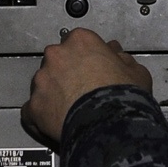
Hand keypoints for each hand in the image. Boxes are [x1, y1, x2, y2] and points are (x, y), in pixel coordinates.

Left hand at [20, 29, 152, 146]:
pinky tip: (53, 122)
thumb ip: (123, 60)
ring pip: (42, 83)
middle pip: (56, 60)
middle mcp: (57, 56)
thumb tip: (119, 57)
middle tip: (82, 88)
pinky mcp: (33, 106)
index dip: (86, 56)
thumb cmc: (123, 97)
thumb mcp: (135, 72)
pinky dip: (40, 115)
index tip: (92, 66)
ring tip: (70, 108)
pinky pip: (31, 109)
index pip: (78, 41)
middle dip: (66, 72)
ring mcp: (42, 80)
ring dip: (53, 92)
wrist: (109, 125)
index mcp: (81, 41)